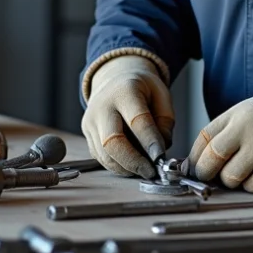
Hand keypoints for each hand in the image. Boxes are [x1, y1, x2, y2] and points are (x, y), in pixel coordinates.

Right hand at [81, 54, 173, 178]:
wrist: (115, 80)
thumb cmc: (142, 89)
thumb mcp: (161, 95)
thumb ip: (165, 122)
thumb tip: (159, 151)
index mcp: (125, 91)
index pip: (137, 121)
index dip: (150, 142)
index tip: (161, 159)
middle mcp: (102, 106)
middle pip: (113, 141)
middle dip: (133, 162)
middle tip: (151, 172)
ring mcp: (91, 120)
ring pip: (104, 155)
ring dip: (126, 167)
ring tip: (143, 169)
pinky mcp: (87, 133)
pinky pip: (101, 157)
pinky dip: (117, 165)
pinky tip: (131, 164)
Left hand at [188, 64, 252, 192]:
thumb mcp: (247, 111)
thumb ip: (226, 130)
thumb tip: (203, 157)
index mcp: (236, 117)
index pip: (203, 139)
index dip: (194, 155)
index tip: (193, 164)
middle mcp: (246, 134)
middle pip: (211, 161)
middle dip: (204, 172)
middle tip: (207, 175)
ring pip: (230, 179)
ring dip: (230, 179)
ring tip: (239, 171)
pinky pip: (252, 187)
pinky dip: (250, 185)